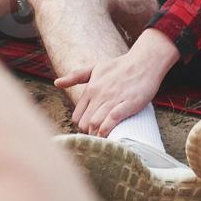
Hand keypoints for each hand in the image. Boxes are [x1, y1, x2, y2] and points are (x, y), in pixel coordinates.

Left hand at [54, 31, 178, 135]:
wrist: (144, 62)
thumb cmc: (120, 66)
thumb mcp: (95, 68)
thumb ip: (76, 76)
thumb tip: (56, 83)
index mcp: (91, 89)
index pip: (77, 116)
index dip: (82, 125)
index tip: (90, 129)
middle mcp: (99, 95)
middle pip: (85, 123)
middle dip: (89, 133)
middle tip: (98, 136)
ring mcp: (113, 99)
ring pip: (95, 124)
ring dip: (97, 134)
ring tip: (104, 138)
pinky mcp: (127, 104)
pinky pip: (111, 121)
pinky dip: (107, 131)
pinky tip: (108, 135)